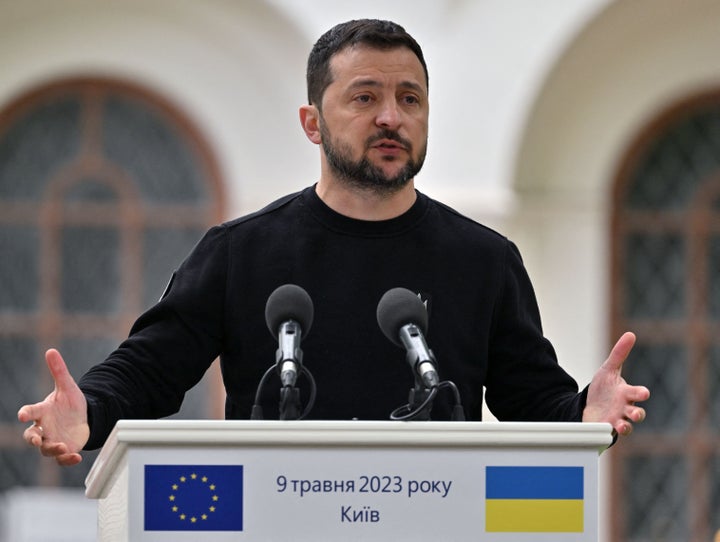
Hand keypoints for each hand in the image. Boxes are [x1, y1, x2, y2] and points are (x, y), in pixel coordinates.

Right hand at [18, 349, 89, 465]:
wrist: (83, 417)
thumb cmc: (70, 403)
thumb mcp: (67, 386)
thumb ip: (58, 370)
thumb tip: (51, 351)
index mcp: (43, 412)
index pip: (31, 412)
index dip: (26, 413)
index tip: (22, 414)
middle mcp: (44, 428)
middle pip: (31, 436)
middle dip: (32, 438)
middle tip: (36, 439)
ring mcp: (53, 440)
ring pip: (45, 449)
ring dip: (52, 449)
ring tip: (62, 446)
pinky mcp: (64, 449)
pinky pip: (61, 459)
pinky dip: (67, 460)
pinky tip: (75, 457)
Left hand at [582, 332, 649, 435]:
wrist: (590, 405)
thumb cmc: (604, 388)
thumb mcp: (609, 370)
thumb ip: (619, 354)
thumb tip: (630, 334)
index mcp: (626, 393)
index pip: (637, 393)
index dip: (640, 393)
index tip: (643, 392)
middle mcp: (625, 408)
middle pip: (637, 413)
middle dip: (638, 413)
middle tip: (636, 413)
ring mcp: (617, 420)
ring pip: (627, 426)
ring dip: (626, 426)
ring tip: (622, 425)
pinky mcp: (606, 429)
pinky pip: (611, 434)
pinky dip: (610, 432)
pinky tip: (606, 429)